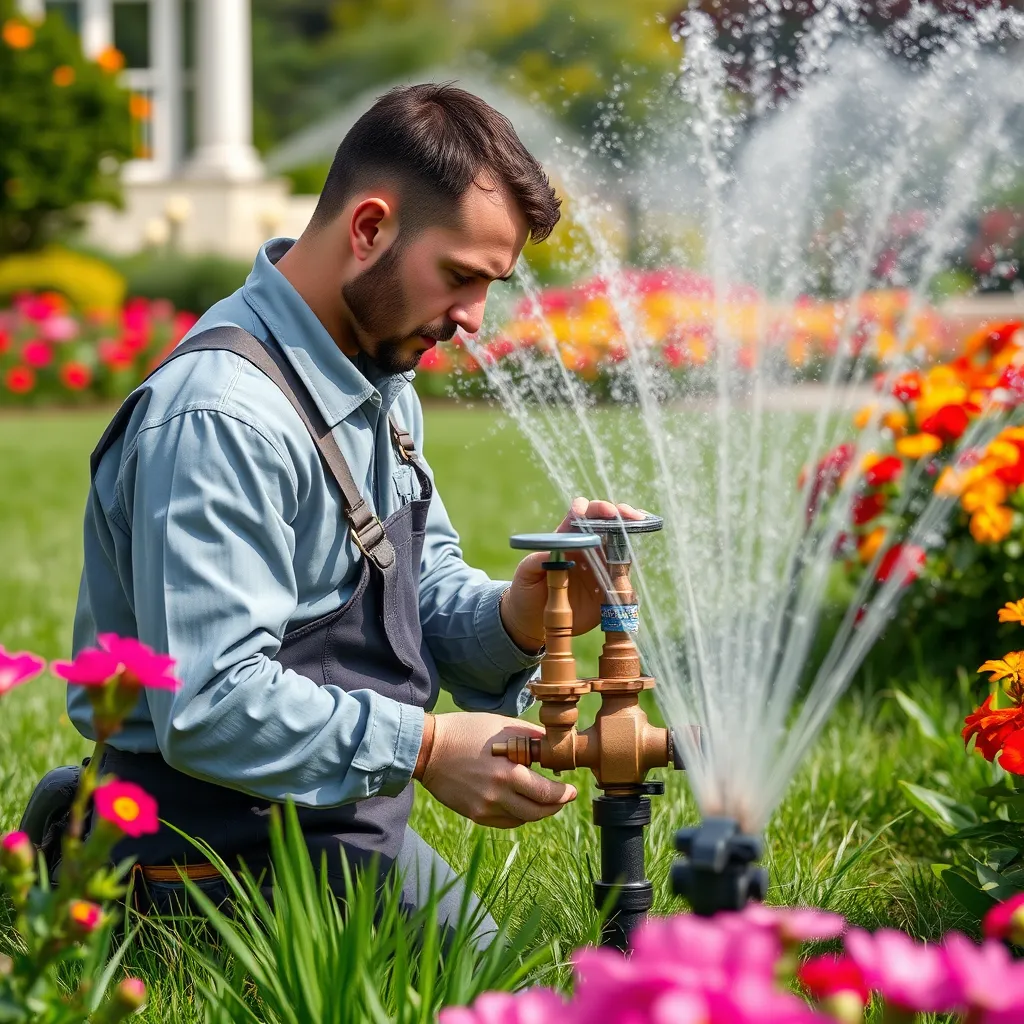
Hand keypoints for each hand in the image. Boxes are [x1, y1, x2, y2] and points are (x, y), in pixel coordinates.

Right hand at [419, 712, 576, 828]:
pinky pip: (504, 822)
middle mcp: (497, 795)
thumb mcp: (500, 726)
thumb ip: (529, 736)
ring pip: (522, 820)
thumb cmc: (465, 731)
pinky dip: (518, 816)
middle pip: (537, 812)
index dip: (563, 795)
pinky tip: (522, 803)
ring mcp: (484, 807)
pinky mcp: (474, 813)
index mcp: (507, 773)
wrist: (428, 749)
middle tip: (564, 797)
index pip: (546, 794)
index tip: (572, 790)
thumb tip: (552, 746)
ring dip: (538, 812)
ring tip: (545, 800)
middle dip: (556, 806)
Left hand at [500, 497, 645, 651]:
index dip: (589, 508)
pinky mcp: (608, 586)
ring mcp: (599, 566)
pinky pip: (623, 572)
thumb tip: (554, 553)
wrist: (534, 621)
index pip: (579, 516)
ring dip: (629, 532)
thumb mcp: (525, 574)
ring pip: (619, 543)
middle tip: (628, 514)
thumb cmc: (526, 591)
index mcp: (566, 540)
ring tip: (638, 525)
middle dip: (618, 513)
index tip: (594, 511)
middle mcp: (586, 548)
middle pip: (605, 523)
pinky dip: (631, 562)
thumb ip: (537, 561)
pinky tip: (636, 556)